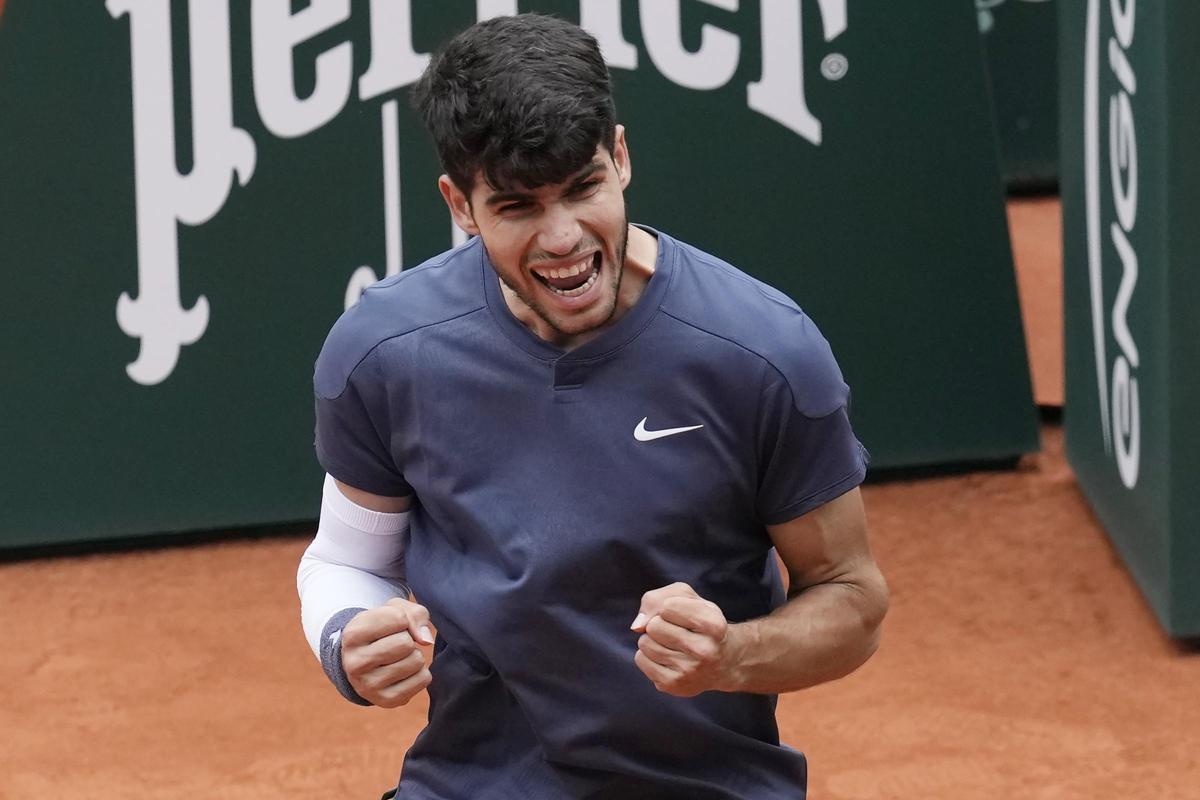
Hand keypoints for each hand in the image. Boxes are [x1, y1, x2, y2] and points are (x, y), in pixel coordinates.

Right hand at [341, 597, 434, 707]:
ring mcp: (368, 686)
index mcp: (352, 635)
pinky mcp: (386, 701)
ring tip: (398, 657)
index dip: (402, 619)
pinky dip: (420, 672)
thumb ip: (415, 614)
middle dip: (408, 639)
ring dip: (414, 655)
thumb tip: (426, 640)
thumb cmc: (383, 629)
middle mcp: (354, 663)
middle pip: (406, 643)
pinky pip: (423, 679)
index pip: (398, 618)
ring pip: (416, 661)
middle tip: (395, 644)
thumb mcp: (394, 610)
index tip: (390, 626)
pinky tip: (404, 671)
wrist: (366, 659)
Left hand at [630, 582, 738, 696]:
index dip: (669, 607)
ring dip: (652, 640)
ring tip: (672, 645)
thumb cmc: (700, 623)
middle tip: (676, 631)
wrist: (723, 662)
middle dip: (659, 624)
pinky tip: (666, 658)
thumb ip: (658, 599)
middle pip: (654, 626)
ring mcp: (689, 671)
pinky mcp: (673, 685)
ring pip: (645, 643)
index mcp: (714, 625)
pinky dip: (647, 655)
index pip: (668, 606)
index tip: (683, 615)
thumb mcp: (688, 599)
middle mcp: (705, 650)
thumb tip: (637, 626)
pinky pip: (640, 659)